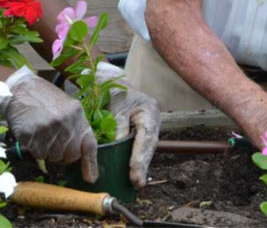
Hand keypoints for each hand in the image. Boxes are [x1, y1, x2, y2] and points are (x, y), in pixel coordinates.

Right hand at [0, 68, 97, 176]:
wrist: (19, 88)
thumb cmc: (43, 99)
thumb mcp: (65, 107)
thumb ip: (75, 127)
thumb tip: (80, 155)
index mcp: (76, 113)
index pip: (88, 144)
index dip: (90, 164)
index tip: (90, 178)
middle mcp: (64, 121)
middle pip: (69, 155)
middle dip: (62, 155)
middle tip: (53, 144)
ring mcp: (47, 128)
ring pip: (52, 157)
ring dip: (47, 151)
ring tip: (41, 134)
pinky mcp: (31, 134)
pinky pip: (37, 154)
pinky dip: (34, 149)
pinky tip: (32, 135)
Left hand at [98, 63, 159, 187]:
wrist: (112, 82)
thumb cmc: (113, 92)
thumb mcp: (115, 104)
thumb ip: (117, 122)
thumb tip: (117, 142)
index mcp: (149, 110)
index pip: (146, 136)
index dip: (140, 155)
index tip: (134, 171)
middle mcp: (153, 120)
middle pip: (149, 146)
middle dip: (142, 165)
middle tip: (137, 183)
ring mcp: (150, 126)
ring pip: (147, 149)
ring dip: (141, 166)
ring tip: (136, 183)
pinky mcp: (143, 131)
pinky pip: (141, 147)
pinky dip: (138, 160)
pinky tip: (134, 174)